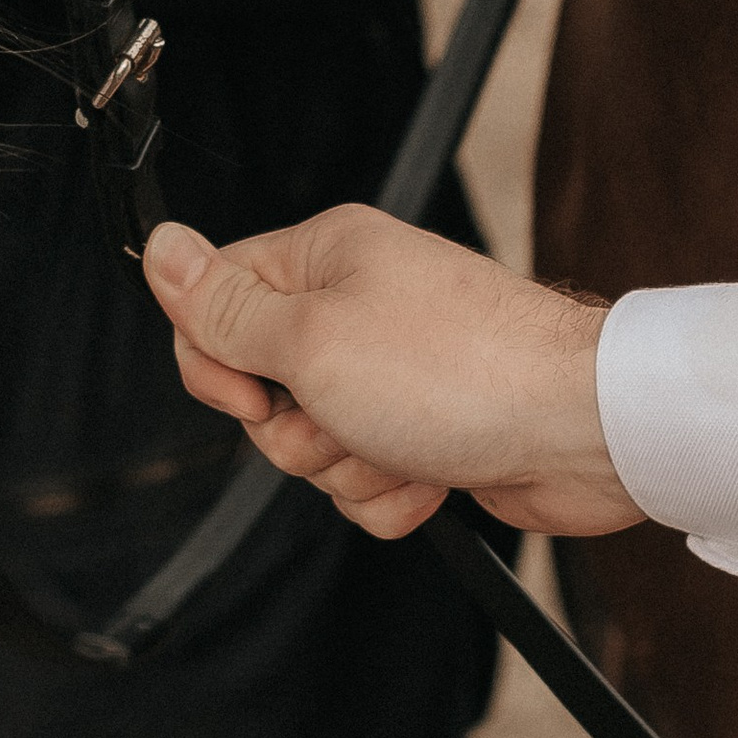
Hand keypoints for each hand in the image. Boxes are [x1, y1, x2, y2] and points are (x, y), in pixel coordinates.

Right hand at [143, 203, 643, 540]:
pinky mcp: (425, 434)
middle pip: (261, 391)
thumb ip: (225, 307)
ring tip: (405, 445)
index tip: (254, 392)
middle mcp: (355, 309)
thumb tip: (158, 243)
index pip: (215, 301)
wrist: (578, 430)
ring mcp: (392, 375)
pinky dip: (393, 494)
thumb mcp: (311, 338)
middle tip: (347, 414)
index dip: (219, 362)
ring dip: (351, 468)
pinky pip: (366, 483)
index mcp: (322, 260)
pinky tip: (433, 477)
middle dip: (298, 430)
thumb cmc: (459, 369)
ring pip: (313, 448)